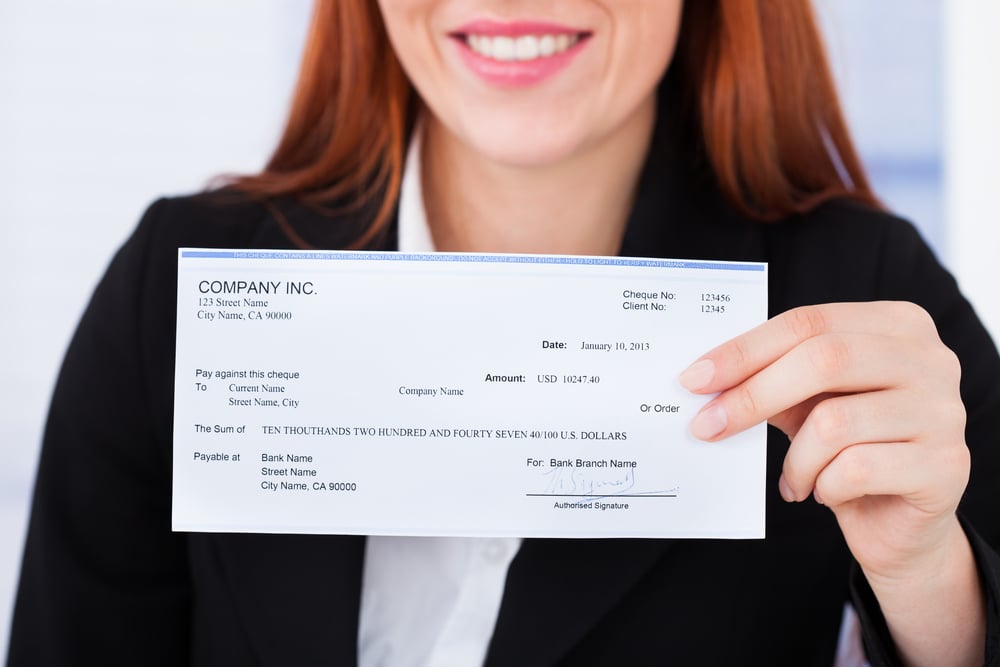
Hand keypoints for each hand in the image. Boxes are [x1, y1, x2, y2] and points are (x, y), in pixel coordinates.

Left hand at [679, 301, 969, 582]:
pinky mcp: (947, 466)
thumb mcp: (809, 403)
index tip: (695, 378)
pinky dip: (824, 486)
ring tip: (792, 478)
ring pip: (836, 422)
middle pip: (823, 359)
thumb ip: (772, 379)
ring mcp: (945, 411)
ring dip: (796, 459)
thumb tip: (706, 379)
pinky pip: (858, 469)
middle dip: (752, 395)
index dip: (745, 349)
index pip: (809, 322)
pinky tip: (823, 493)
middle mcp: (931, 359)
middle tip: (707, 426)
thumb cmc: (850, 448)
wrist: (900, 521)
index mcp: (896, 325)